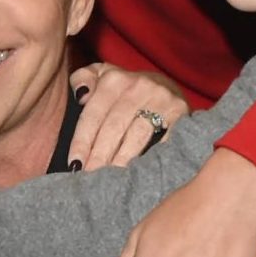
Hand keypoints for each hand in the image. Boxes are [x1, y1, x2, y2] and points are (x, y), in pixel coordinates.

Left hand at [67, 64, 189, 170]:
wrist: (166, 87)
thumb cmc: (125, 90)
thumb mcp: (101, 76)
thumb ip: (83, 79)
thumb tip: (80, 96)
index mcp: (114, 79)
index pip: (93, 115)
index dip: (82, 142)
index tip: (74, 165)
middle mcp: (139, 86)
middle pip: (114, 128)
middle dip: (99, 156)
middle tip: (91, 178)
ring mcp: (162, 99)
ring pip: (137, 136)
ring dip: (121, 160)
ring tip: (110, 179)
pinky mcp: (181, 113)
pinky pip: (163, 141)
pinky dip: (150, 158)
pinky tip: (139, 173)